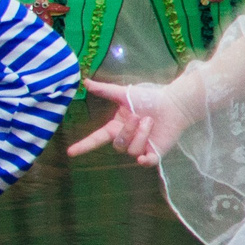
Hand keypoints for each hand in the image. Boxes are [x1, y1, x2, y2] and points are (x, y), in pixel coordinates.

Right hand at [69, 79, 188, 165]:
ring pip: (132, 150)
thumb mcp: (124, 94)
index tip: (70, 152)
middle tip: (140, 117)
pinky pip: (146, 162)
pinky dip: (144, 162)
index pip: (97, 139)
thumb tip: (85, 82)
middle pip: (118, 144)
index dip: (84, 146)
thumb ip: (105, 90)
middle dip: (128, 131)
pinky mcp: (155, 152)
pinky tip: (143, 159)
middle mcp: (126, 139)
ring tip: (151, 121)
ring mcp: (140, 147)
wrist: (174, 104)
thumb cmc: (149, 98)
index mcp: (116, 127)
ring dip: (142, 135)